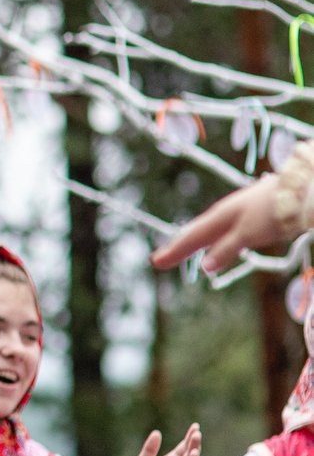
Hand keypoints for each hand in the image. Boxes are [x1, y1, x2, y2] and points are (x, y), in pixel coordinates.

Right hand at [151, 175, 285, 274]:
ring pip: (211, 230)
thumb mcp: (247, 234)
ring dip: (196, 241)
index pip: (191, 238)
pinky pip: (224, 229)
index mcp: (219, 218)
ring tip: (184, 249)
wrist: (302, 188)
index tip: (156, 262)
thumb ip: (225, 249)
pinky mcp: (252, 214)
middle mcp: (225, 214)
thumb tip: (205, 267)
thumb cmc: (272, 211)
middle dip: (180, 245)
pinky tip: (218, 241)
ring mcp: (239, 212)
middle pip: (197, 232)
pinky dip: (214, 238)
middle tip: (161, 257)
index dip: (174, 251)